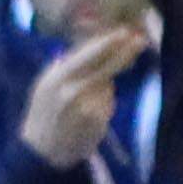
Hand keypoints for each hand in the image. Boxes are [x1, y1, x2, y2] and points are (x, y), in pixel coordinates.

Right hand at [15, 19, 152, 171]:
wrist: (42, 152)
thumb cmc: (42, 114)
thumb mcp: (44, 84)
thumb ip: (63, 65)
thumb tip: (86, 47)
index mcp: (59, 78)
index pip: (89, 55)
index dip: (108, 42)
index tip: (123, 31)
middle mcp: (76, 91)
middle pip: (107, 67)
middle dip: (125, 52)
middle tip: (141, 40)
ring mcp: (90, 108)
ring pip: (109, 86)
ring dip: (104, 85)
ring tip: (83, 99)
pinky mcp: (100, 123)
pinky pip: (109, 103)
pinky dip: (103, 103)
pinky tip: (87, 112)